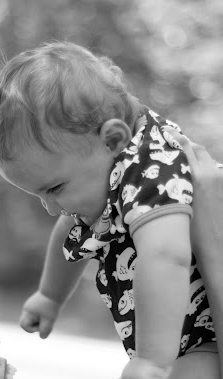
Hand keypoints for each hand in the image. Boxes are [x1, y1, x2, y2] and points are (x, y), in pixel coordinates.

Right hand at [19, 291, 60, 337]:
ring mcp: (30, 305)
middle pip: (26, 323)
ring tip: (48, 314)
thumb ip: (45, 329)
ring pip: (32, 318)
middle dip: (35, 325)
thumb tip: (42, 337)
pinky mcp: (35, 303)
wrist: (56, 290)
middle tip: (45, 320)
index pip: (24, 326)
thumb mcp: (50, 319)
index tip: (42, 324)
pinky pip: (36, 314)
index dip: (33, 329)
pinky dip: (42, 315)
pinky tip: (49, 310)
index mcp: (28, 312)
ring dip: (40, 320)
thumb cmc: (52, 305)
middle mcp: (27, 308)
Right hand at [162, 126, 222, 256]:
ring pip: (206, 159)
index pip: (185, 147)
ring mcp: (220, 179)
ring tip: (180, 161)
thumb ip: (172, 183)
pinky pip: (211, 170)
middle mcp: (210, 172)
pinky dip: (201, 167)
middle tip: (171, 145)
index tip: (164, 132)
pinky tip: (192, 177)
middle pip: (198, 149)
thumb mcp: (176, 204)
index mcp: (196, 175)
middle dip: (185, 145)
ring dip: (194, 157)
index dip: (174, 138)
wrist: (215, 246)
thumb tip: (162, 170)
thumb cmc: (190, 231)